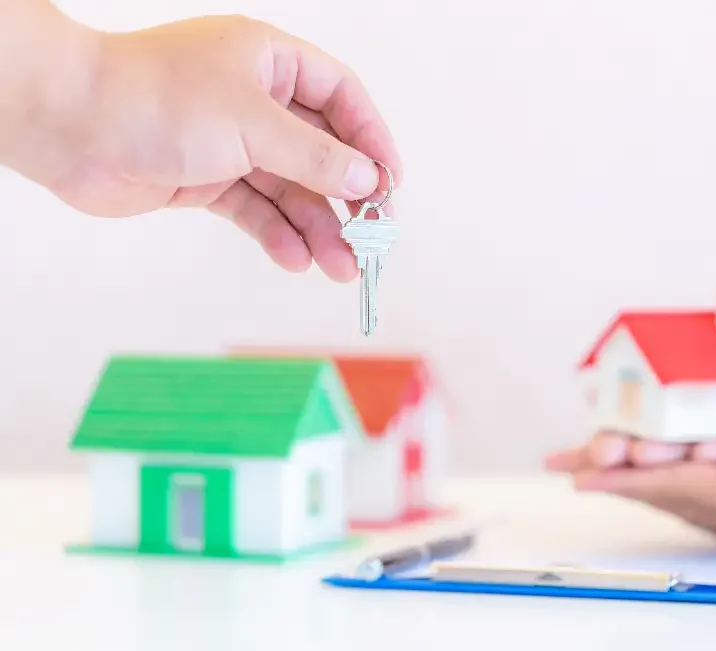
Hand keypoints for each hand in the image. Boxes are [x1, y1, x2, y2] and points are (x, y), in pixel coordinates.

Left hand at [6, 13, 400, 281]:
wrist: (68, 125)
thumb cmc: (155, 99)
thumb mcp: (252, 123)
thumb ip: (315, 155)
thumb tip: (366, 179)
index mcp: (270, 63)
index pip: (342, 98)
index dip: (371, 140)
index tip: (390, 183)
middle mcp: (255, 100)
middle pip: (321, 152)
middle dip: (347, 198)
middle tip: (374, 238)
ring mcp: (231, 142)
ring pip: (290, 189)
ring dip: (318, 228)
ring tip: (342, 267)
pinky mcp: (207, 179)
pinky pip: (256, 209)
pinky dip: (276, 234)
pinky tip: (295, 259)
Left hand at [546, 409, 715, 549]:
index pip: (678, 486)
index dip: (628, 478)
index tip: (584, 474)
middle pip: (667, 487)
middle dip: (617, 472)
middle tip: (572, 459)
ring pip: (677, 483)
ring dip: (633, 469)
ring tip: (588, 457)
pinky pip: (697, 477)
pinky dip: (664, 462)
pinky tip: (645, 453)